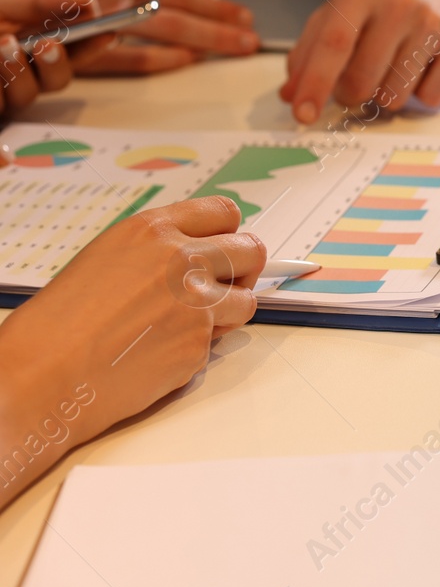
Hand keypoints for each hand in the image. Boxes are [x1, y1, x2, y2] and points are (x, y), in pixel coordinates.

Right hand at [0, 0, 257, 72]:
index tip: (233, 10)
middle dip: (220, 16)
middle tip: (250, 31)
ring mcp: (92, 8)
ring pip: (164, 21)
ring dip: (207, 35)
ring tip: (237, 45)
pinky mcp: (77, 43)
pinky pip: (129, 53)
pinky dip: (162, 58)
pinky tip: (188, 62)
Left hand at [0, 0, 111, 114]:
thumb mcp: (3, 3)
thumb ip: (42, 1)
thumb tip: (86, 3)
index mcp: (32, 46)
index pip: (74, 50)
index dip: (94, 44)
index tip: (108, 31)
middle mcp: (20, 72)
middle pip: (57, 80)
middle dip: (57, 63)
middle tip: (48, 42)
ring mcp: (1, 94)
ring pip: (26, 96)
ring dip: (18, 72)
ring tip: (4, 46)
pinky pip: (0, 106)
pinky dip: (0, 89)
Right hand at [0, 196, 262, 507]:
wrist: (41, 374)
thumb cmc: (57, 325)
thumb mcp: (106, 260)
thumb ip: (156, 252)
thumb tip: (196, 256)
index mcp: (152, 231)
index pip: (224, 212)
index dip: (230, 233)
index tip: (229, 246)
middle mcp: (181, 259)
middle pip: (250, 250)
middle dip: (244, 271)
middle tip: (227, 287)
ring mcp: (195, 302)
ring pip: (247, 301)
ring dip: (227, 314)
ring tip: (185, 326)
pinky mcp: (199, 344)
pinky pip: (217, 344)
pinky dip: (197, 351)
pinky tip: (158, 355)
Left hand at [280, 0, 439, 121]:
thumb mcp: (339, 9)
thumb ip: (309, 50)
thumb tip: (292, 95)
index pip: (334, 44)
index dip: (315, 83)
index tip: (303, 114)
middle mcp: (401, 2)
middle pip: (362, 79)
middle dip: (351, 94)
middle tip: (357, 81)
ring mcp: (437, 21)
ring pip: (395, 96)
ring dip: (387, 94)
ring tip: (394, 66)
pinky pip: (431, 97)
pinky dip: (421, 92)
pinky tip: (423, 66)